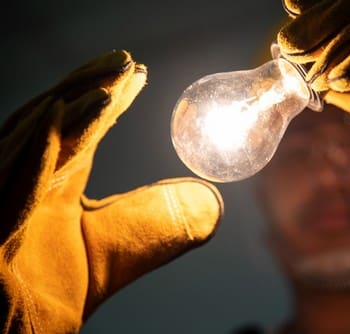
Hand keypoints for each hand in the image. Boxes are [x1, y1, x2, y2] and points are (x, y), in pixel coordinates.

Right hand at [0, 50, 222, 332]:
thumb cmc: (49, 293)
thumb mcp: (119, 252)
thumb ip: (159, 226)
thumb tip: (212, 202)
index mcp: (49, 189)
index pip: (77, 133)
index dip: (104, 100)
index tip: (137, 74)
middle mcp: (19, 185)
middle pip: (50, 125)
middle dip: (86, 88)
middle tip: (125, 62)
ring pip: (26, 142)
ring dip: (67, 107)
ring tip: (108, 80)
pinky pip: (5, 188)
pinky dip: (30, 151)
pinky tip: (60, 116)